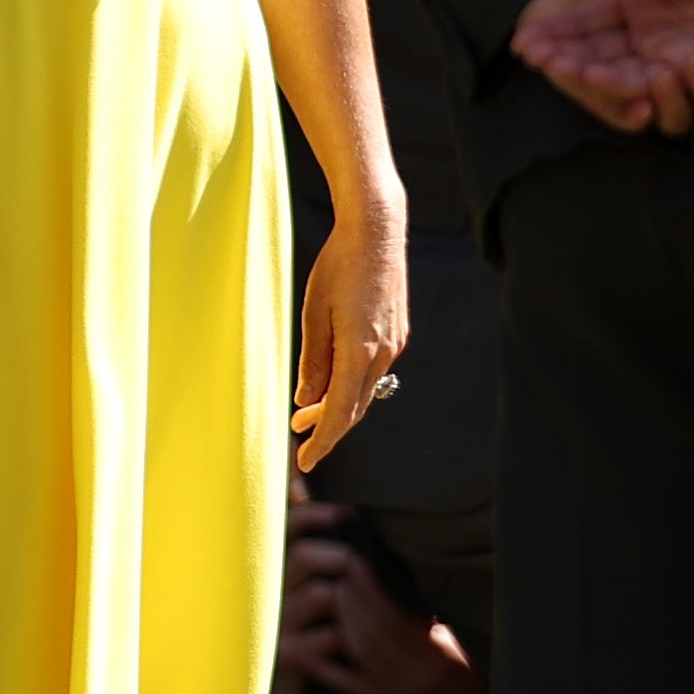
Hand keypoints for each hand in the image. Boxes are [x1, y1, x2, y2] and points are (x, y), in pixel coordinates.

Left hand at [282, 500, 487, 693]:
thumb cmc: (466, 684)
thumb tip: (397, 588)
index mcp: (440, 653)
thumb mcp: (456, 649)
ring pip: (361, 649)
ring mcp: (397, 690)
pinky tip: (300, 649)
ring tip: (329, 594)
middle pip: (376, 628)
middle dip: (354, 597)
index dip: (375, 587)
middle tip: (338, 572)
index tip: (359, 563)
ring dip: (341, 619)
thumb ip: (429, 624)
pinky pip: (346, 682)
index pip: (399, 614)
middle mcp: (418, 671)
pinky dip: (321, 665)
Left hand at [291, 206, 410, 470]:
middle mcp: (382, 353)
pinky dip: (351, 383)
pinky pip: (373, 370)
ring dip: (337, 403)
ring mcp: (394, 344)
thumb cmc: (336, 266)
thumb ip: (312, 362)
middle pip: (353, 407)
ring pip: (364, 390)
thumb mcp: (313, 314)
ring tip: (306, 410)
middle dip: (325, 426)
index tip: (305, 462)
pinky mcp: (397, 333)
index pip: (339, 412)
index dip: (321, 441)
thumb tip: (305, 401)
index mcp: (359, 351)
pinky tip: (332, 377)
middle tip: (297, 434)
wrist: (376, 230)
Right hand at [511, 0, 693, 133]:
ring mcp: (680, 60)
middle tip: (568, 71)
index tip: (530, 49)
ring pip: (648, 95)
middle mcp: (650, 38)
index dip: (558, 42)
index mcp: (634, 4)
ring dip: (648, 89)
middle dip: (584, 72)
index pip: (585, 30)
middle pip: (605, 68)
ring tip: (657, 72)